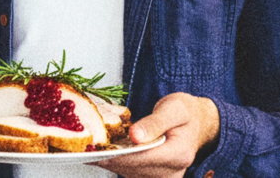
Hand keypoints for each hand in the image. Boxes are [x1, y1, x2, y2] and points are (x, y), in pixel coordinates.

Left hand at [93, 92, 219, 177]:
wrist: (197, 124)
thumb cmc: (185, 113)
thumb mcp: (173, 108)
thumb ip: (155, 122)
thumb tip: (135, 135)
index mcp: (178, 155)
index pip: (141, 158)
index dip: (116, 154)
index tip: (93, 147)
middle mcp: (170, 173)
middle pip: (130, 168)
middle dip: (106, 156)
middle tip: (83, 145)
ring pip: (126, 172)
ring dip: (107, 159)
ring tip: (90, 146)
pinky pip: (128, 172)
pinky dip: (114, 161)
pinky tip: (101, 150)